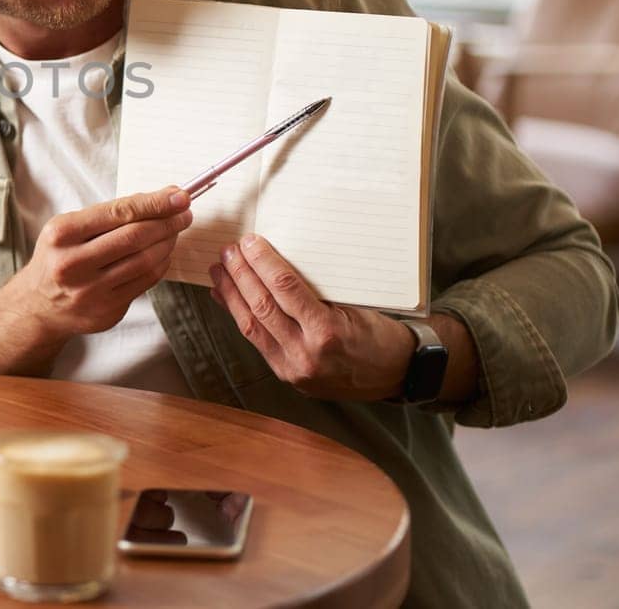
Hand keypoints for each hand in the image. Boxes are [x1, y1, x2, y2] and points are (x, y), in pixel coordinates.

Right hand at [0, 186, 194, 373]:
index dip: (154, 203)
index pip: (118, 213)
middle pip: (135, 237)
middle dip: (167, 222)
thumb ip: (108, 215)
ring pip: (145, 261)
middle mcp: (74, 263)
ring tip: (175, 230)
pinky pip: (145, 282)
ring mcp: (91, 290)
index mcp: (62, 234)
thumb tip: (158, 199)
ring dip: (168, 242)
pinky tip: (163, 253)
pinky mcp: (107, 310)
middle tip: (184, 213)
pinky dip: (161, 263)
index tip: (179, 196)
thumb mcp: (68, 228)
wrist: (39, 305)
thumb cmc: (58, 257)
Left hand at [208, 234, 414, 401]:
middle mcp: (307, 354)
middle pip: (262, 306)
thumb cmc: (381, 335)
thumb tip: (278, 262)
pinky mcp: (287, 375)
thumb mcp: (356, 305)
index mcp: (328, 332)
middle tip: (228, 252)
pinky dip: (240, 317)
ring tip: (220, 272)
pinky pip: (257, 341)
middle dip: (240, 275)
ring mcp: (294, 369)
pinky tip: (228, 299)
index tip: (249, 242)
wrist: (397, 374)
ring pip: (251, 326)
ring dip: (231, 295)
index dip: (263, 262)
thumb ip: (317, 290)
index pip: (285, 289)